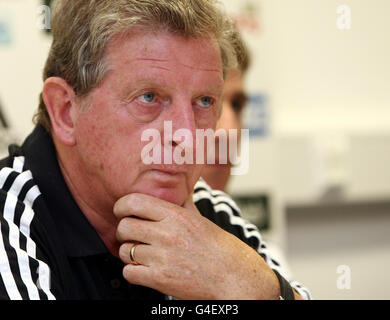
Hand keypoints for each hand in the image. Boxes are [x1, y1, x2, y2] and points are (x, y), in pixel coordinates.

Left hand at [114, 193, 279, 299]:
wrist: (234, 277)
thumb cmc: (220, 249)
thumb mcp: (201, 220)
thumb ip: (185, 204)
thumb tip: (181, 189)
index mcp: (176, 215)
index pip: (134, 202)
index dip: (121, 206)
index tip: (121, 211)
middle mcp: (166, 233)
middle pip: (124, 226)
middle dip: (123, 232)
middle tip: (130, 235)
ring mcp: (162, 257)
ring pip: (124, 251)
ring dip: (128, 253)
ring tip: (140, 254)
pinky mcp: (160, 279)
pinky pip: (129, 272)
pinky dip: (132, 272)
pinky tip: (143, 269)